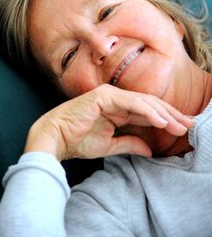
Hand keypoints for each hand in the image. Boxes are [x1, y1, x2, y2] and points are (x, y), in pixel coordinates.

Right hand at [24, 84, 193, 160]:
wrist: (54, 139)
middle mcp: (115, 98)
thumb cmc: (78, 140)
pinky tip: (161, 120)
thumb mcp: (111, 145)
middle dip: (171, 115)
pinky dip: (147, 110)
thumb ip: (131, 144)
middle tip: (189, 125)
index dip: (165, 119)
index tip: (182, 129)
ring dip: (163, 113)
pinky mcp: (104, 96)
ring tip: (180, 125)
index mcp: (117, 109)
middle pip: (149, 104)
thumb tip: (150, 149)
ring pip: (144, 101)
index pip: (146, 111)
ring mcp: (110, 95)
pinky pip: (131, 102)